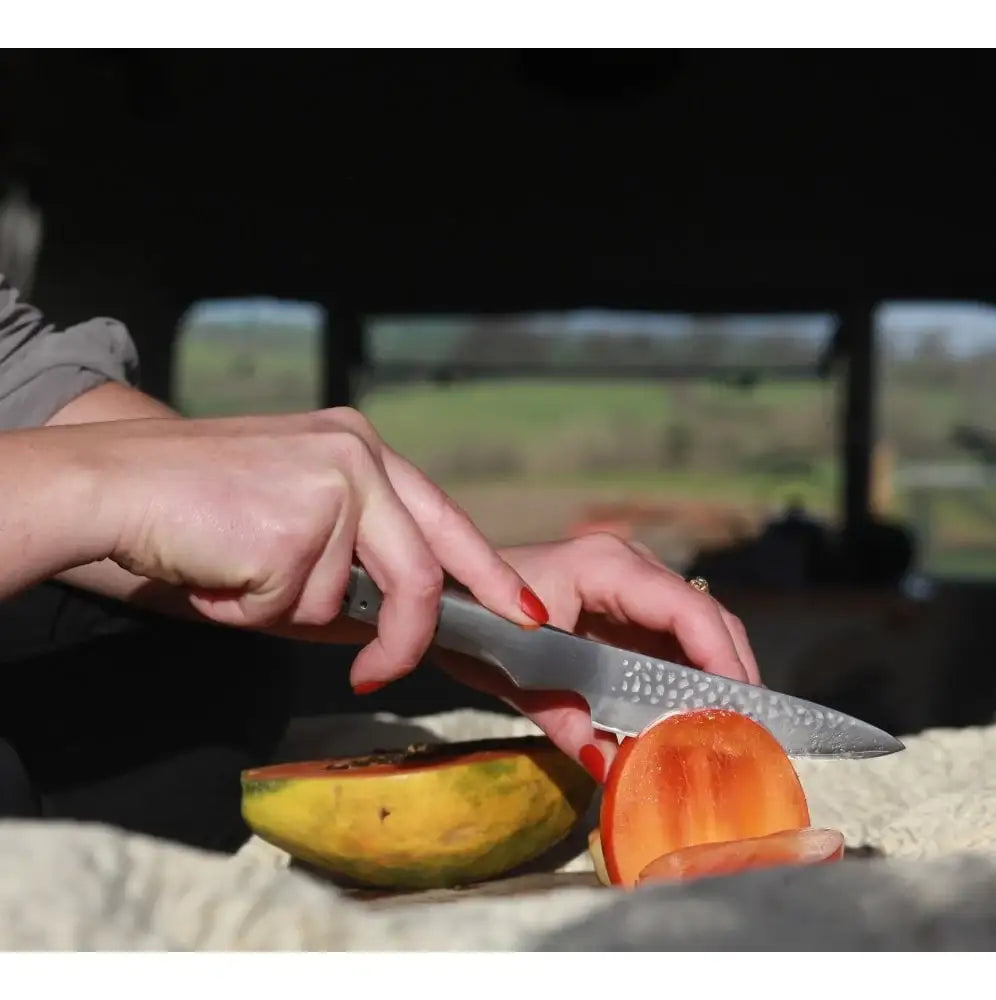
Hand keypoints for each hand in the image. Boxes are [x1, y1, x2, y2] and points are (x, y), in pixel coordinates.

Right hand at [84, 407, 547, 683]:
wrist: (111, 483)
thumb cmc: (196, 505)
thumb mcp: (294, 516)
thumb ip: (353, 561)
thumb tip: (395, 623)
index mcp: (360, 448)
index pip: (446, 519)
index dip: (489, 573)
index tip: (524, 612)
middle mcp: (357, 457)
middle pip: (419, 575)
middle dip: (403, 639)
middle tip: (374, 674)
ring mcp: (331, 488)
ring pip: (341, 602)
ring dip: (286, 610)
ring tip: (236, 567)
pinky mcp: (296, 528)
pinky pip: (293, 609)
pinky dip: (254, 611)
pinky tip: (221, 569)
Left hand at [434, 533, 759, 781]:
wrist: (450, 597)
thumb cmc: (476, 619)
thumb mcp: (517, 674)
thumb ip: (567, 721)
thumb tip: (613, 769)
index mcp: (607, 567)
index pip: (687, 610)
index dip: (722, 659)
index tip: (740, 711)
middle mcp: (630, 567)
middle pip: (706, 617)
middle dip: (731, 673)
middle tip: (747, 733)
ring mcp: (630, 583)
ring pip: (696, 629)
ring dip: (714, 677)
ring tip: (728, 731)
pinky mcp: (625, 606)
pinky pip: (671, 640)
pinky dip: (687, 676)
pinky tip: (691, 715)